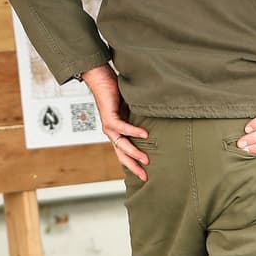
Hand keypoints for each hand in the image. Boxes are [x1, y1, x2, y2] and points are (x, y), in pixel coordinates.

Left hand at [83, 64, 149, 180]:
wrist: (100, 79)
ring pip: (121, 144)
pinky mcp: (109, 117)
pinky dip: (133, 131)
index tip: (145, 174)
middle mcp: (111, 132)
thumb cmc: (116, 91)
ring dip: (134, 153)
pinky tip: (144, 134)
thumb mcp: (131, 108)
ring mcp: (109, 126)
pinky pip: (122, 127)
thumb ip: (139, 117)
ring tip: (146, 160)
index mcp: (117, 132)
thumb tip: (155, 122)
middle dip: (133, 166)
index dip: (134, 164)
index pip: (125, 152)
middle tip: (145, 176)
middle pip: (122, 155)